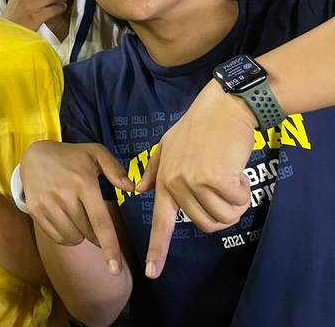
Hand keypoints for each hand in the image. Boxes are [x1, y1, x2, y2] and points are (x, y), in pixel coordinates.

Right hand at [21, 140, 132, 274]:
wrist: (34, 155)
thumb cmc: (71, 157)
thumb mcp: (95, 152)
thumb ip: (115, 169)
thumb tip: (132, 188)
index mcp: (83, 182)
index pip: (100, 221)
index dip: (110, 247)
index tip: (116, 269)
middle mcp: (64, 195)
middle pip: (88, 232)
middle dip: (95, 232)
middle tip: (89, 213)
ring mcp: (47, 204)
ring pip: (73, 238)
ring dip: (80, 234)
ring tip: (77, 215)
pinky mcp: (35, 211)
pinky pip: (57, 237)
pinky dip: (66, 236)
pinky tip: (65, 219)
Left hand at [137, 81, 255, 278]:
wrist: (221, 108)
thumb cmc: (199, 127)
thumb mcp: (168, 144)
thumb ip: (154, 169)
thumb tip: (138, 189)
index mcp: (164, 181)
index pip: (160, 222)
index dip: (158, 250)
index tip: (152, 273)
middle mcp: (175, 184)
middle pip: (205, 225)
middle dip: (223, 213)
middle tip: (226, 187)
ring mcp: (193, 182)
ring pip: (224, 217)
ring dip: (236, 202)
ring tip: (230, 176)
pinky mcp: (215, 179)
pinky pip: (237, 203)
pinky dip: (244, 190)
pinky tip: (237, 170)